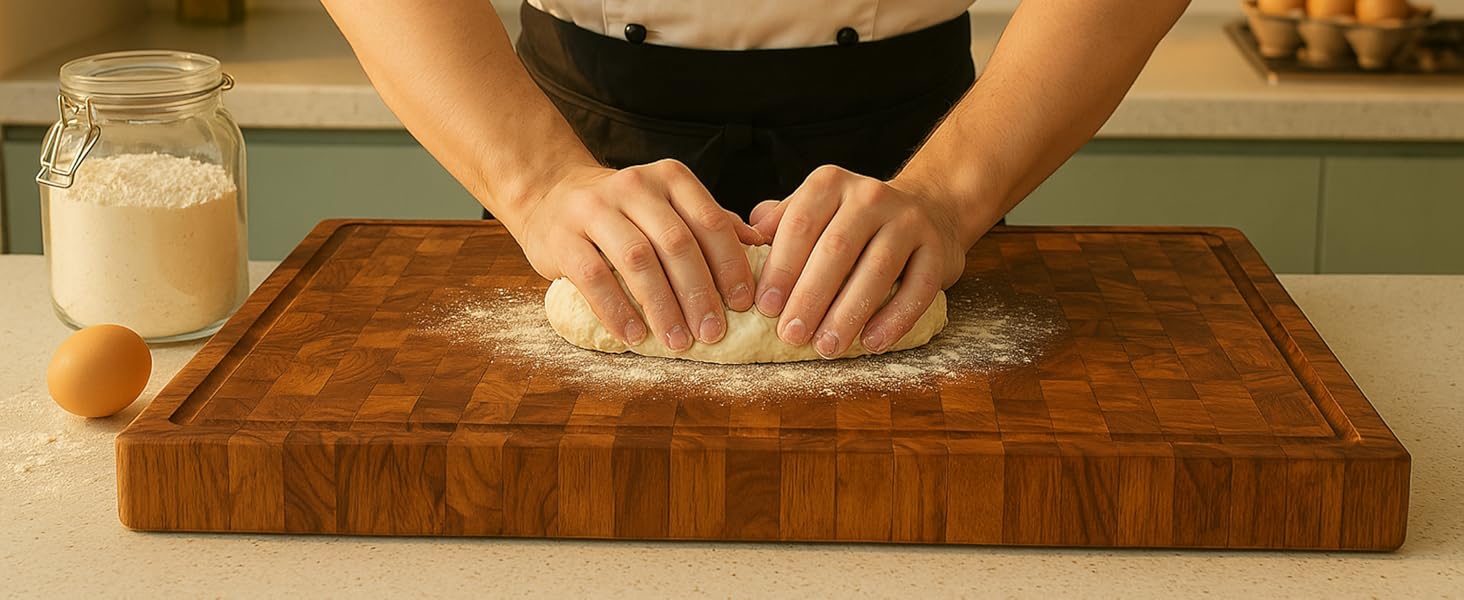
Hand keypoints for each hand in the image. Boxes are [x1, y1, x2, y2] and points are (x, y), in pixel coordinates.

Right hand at [516, 159, 765, 350]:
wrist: (551, 195)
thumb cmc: (624, 212)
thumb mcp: (669, 206)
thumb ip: (710, 224)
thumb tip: (764, 250)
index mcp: (670, 177)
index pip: (710, 221)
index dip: (731, 265)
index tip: (745, 304)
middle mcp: (634, 185)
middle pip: (676, 242)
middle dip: (699, 293)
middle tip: (713, 333)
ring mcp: (595, 209)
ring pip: (638, 259)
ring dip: (662, 306)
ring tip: (678, 342)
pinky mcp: (563, 236)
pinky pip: (594, 276)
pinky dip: (618, 310)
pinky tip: (635, 335)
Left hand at [749, 165, 976, 357]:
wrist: (929, 210)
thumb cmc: (853, 223)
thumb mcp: (814, 211)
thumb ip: (779, 225)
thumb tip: (742, 245)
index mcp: (830, 184)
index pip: (800, 225)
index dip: (781, 268)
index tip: (765, 307)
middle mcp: (870, 195)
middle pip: (836, 249)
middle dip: (810, 296)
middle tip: (791, 335)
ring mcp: (908, 220)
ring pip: (877, 269)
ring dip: (848, 312)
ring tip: (826, 346)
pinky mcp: (938, 249)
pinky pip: (917, 287)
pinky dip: (895, 319)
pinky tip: (872, 343)